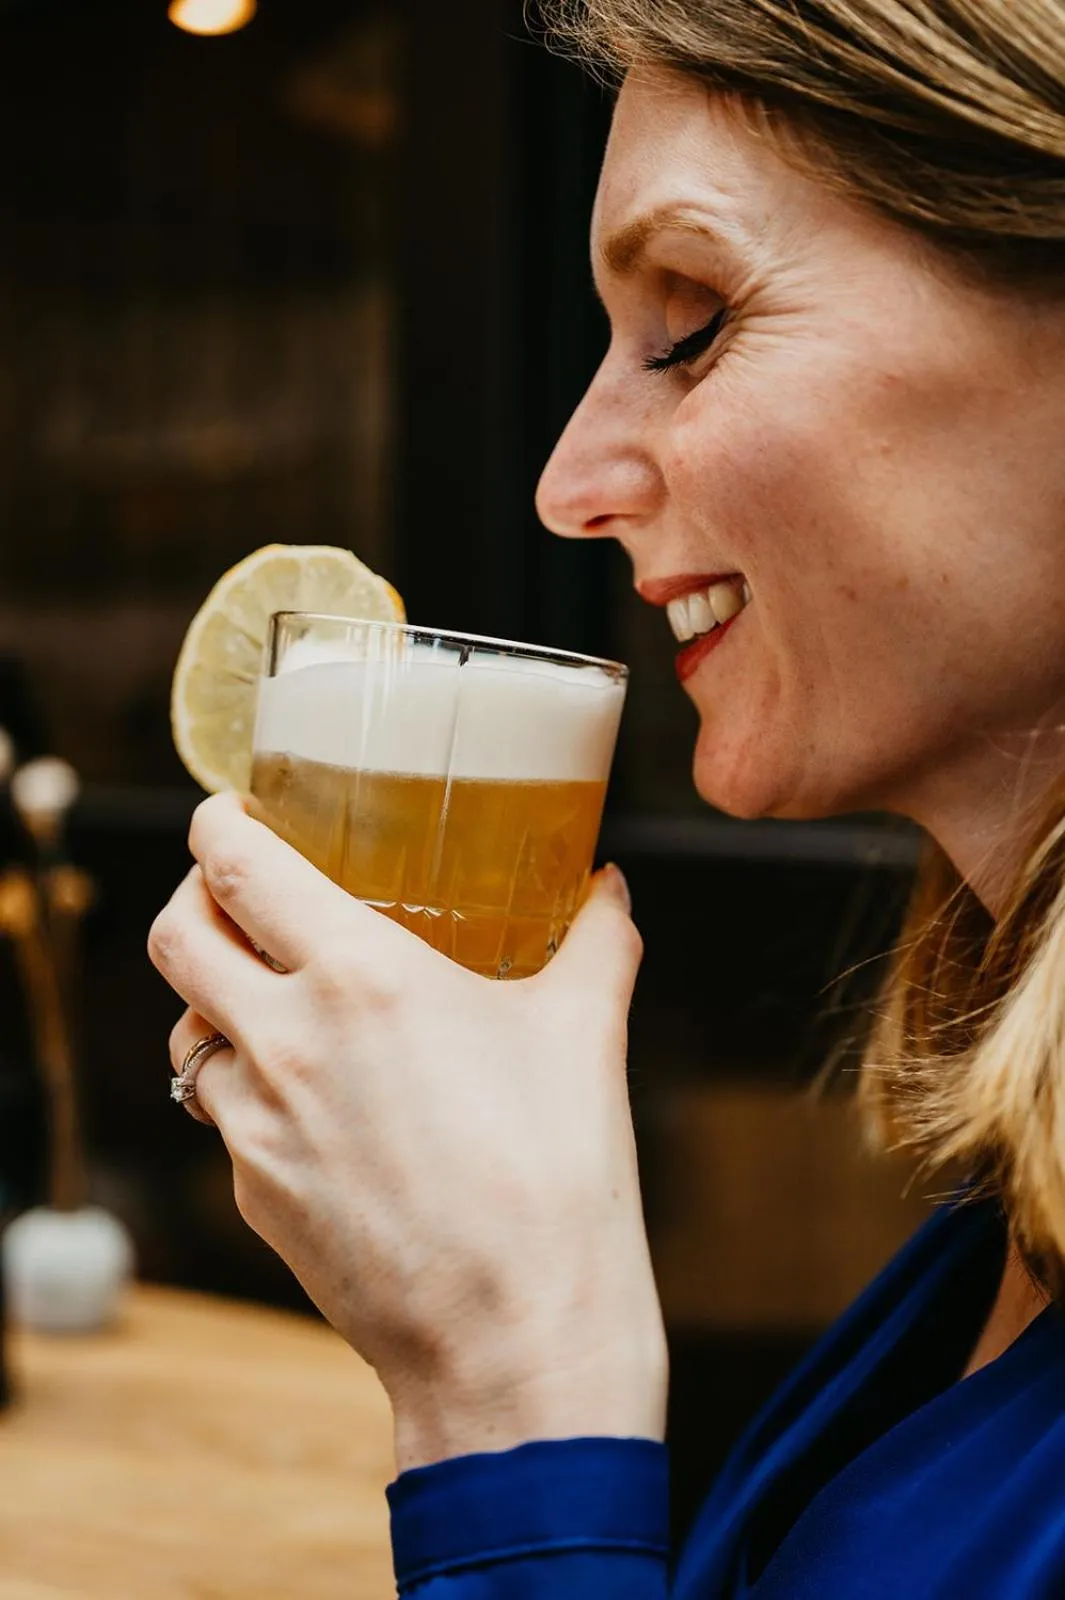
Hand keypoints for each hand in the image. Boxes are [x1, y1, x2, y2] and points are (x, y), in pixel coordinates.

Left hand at [149, 793, 667, 1468]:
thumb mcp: (586, 1035)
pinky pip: (226, 1118)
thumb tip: (611, 888)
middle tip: (235, 893)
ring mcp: (256, 1126)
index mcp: (360, 977)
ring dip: (215, 1002)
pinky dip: (251, 1090)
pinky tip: (320, 1104)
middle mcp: (286, 1041)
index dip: (216, 824)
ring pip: (186, 1034)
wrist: (515, 1344)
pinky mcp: (254, 1194)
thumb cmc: (555, 1183)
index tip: (229, 812)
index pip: (236, 866)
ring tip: (274, 1002)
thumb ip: (596, 941)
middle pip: (176, 937)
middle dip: (192, 900)